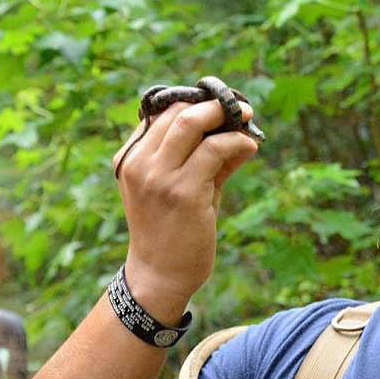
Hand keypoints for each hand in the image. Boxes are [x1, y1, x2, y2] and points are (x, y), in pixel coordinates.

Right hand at [111, 100, 258, 319]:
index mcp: (130, 158)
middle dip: (212, 105)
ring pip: (192, 123)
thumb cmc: (173, 231)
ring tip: (248, 119)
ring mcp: (159, 177)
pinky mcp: (183, 191)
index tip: (220, 105)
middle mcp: (139, 164)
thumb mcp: (185, 188)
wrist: (160, 275)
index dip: (194, 103)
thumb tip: (244, 135)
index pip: (160, 113)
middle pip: (176, 112)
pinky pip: (214, 150)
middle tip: (239, 108)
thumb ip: (207, 160)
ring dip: (225, 116)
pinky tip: (250, 146)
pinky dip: (236, 142)